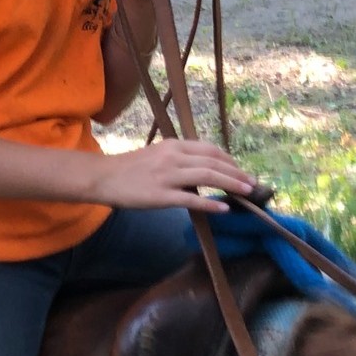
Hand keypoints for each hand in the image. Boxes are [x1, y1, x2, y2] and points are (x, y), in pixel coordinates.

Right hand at [89, 140, 257, 213]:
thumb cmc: (129, 168)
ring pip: (208, 177)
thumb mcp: (157, 154)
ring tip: (247, 193)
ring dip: (231, 184)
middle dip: (237, 173)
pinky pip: (192, 198)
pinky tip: (223, 209)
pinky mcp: (161, 196)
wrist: (103, 177)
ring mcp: (168, 176)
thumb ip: (179, 158)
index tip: (241, 170)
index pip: (209, 150)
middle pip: (214, 163)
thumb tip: (203, 168)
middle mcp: (173, 157)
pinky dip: (211, 204)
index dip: (229, 160)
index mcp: (173, 146)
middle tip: (253, 183)